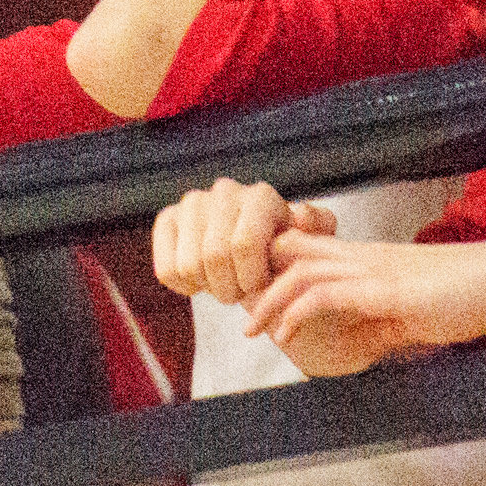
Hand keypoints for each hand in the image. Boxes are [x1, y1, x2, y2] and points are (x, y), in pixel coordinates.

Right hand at [150, 178, 336, 304]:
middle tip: (242, 293)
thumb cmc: (289, 256)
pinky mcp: (168, 220)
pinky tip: (202, 282)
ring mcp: (192, 204)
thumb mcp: (313, 247)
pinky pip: (167, 269)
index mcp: (261, 196)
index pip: (243, 244)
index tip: (262, 288)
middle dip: (231, 288)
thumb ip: (318, 230)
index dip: (251, 278)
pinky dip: (185, 287)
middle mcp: (224, 192)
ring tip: (226, 285)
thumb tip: (301, 216)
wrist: (260, 259)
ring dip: (209, 288)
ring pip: (188, 266)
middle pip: (214, 256)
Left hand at [240, 229, 485, 376]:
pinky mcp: (386, 288)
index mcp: (368, 259)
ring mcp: (374, 269)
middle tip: (240, 313)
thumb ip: (378, 325)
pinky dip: (297, 313)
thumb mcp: (412, 314)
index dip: (274, 268)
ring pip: (300, 271)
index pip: (307, 250)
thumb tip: (352, 346)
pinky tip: (286, 334)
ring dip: (269, 301)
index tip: (255, 297)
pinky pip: (327, 293)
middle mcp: (364, 257)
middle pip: (290, 253)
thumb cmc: (469, 295)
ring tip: (253, 329)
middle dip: (257, 281)